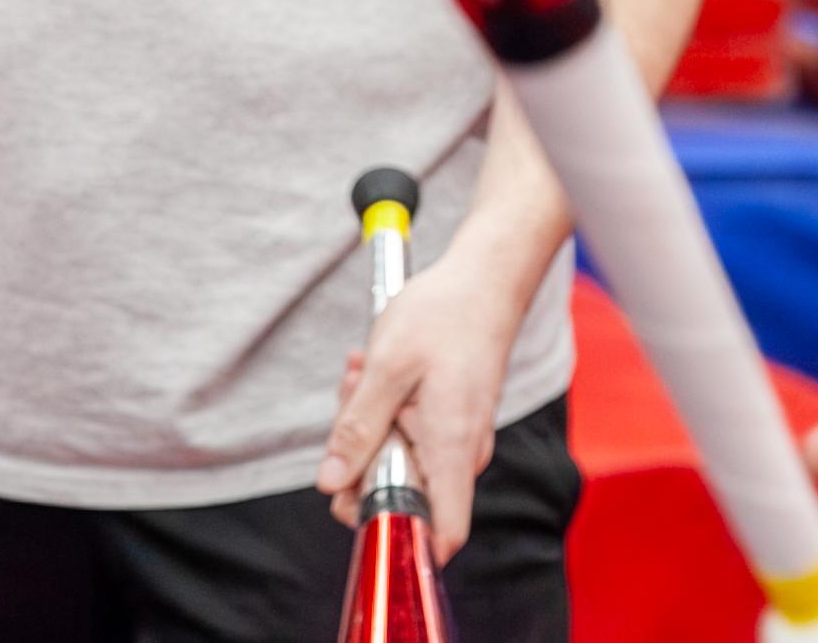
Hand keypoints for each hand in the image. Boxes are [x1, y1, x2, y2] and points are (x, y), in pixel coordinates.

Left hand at [318, 234, 530, 560]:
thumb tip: (331, 483)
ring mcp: (459, 439)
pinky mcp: (452, 423)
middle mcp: (463, 453)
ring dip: (369, 426)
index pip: (443, 533)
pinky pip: (411, 437)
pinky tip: (374, 372)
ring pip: (401, 460)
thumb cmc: (444, 313)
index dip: (403, 540)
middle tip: (348, 401)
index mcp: (452, 446)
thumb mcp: (386, 366)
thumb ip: (358, 428)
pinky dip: (386, 411)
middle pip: (404, 494)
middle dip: (362, 457)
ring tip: (361, 373)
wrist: (485, 278)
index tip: (359, 512)